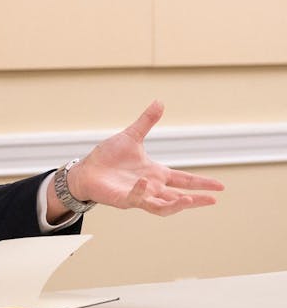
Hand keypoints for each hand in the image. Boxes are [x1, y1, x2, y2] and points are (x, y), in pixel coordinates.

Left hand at [58, 101, 223, 217]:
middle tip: (213, 199)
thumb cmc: (108, 157)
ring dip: (176, 205)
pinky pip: (137, 199)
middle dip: (196, 199)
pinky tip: (145, 181)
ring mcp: (139, 195)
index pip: (184, 180)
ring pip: (163, 206)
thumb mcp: (131, 137)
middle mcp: (151, 187)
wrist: (86, 169)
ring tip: (189, 200)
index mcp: (157, 173)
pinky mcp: (124, 199)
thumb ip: (147, 121)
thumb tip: (160, 101)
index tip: (221, 186)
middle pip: (179, 198)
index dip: (201, 183)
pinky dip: (141, 191)